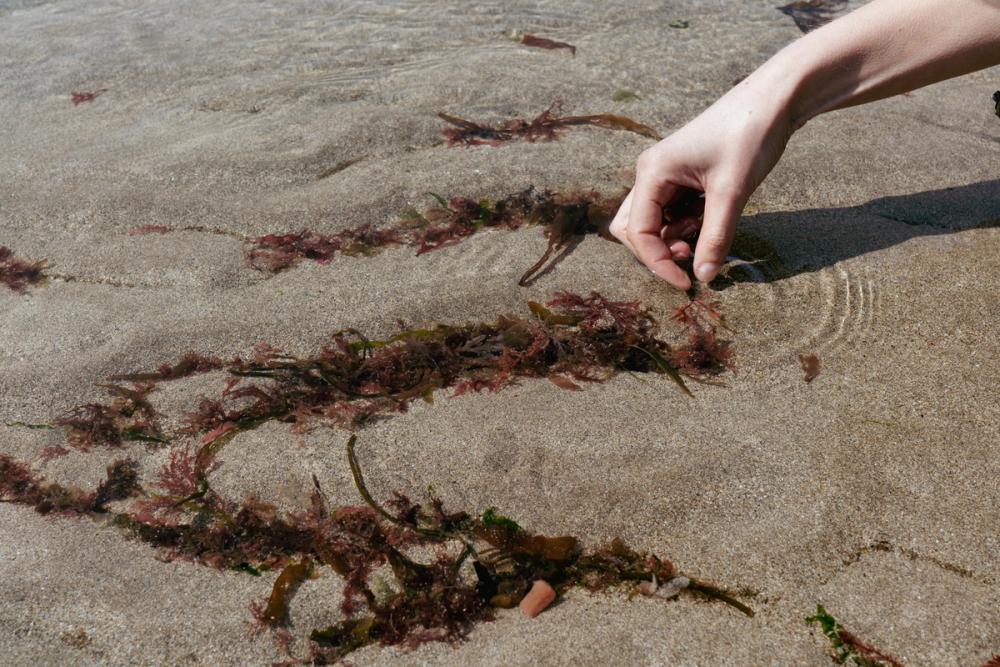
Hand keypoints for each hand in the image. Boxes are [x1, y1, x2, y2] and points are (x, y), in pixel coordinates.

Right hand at [609, 79, 794, 289]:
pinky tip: (711, 217)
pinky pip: (671, 212)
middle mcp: (650, 173)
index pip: (638, 232)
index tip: (687, 283)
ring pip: (652, 222)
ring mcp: (664, 174)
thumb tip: (704, 278)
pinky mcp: (681, 176)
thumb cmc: (749, 136)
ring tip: (706, 232)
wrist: (773, 100)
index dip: (658, 263)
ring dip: (673, 238)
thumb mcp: (732, 193)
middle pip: (633, 228)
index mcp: (652, 172)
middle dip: (658, 250)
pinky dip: (686, 225)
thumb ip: (715, 238)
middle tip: (692, 256)